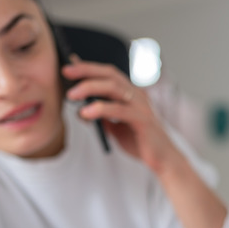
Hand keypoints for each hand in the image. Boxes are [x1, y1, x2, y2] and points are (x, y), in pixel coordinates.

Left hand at [62, 58, 179, 173]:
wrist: (162, 160)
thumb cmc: (140, 141)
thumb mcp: (115, 127)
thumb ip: (101, 116)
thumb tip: (78, 110)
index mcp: (131, 93)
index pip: (108, 74)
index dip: (89, 68)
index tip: (68, 68)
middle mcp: (137, 94)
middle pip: (110, 75)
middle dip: (86, 71)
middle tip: (66, 72)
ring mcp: (141, 106)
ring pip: (113, 88)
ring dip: (90, 88)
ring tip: (72, 94)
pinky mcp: (143, 120)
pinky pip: (118, 110)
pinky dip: (100, 109)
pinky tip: (85, 113)